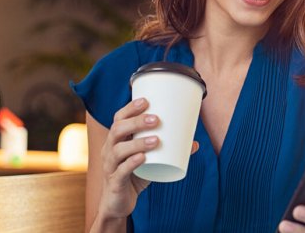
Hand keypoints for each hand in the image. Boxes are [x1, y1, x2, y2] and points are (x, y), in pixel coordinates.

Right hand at [97, 98, 198, 219]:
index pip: (118, 119)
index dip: (130, 109)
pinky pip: (120, 171)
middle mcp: (109, 150)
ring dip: (138, 142)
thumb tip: (194, 143)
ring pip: (119, 150)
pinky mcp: (114, 183)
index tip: (146, 101)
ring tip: (156, 139)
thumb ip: (169, 151)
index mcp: (116, 141)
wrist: (119, 204)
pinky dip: (132, 163)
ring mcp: (110, 167)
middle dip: (136, 122)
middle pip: (117, 130)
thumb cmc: (135, 176)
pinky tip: (142, 158)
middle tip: (156, 119)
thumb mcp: (151, 161)